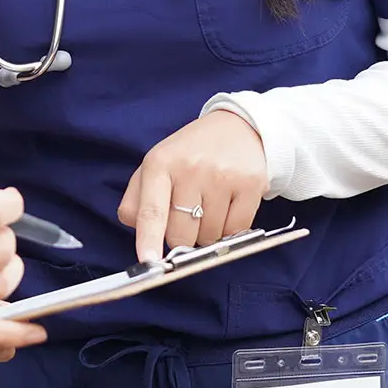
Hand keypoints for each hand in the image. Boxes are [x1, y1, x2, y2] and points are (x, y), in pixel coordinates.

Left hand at [118, 109, 268, 262]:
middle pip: (181, 234)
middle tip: (187, 216)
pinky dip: (230, 229)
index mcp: (160, 163)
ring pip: (209, 237)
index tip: (148, 260)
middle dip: (182, 237)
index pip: (151, 210)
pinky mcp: (251, 184)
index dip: (149, 238)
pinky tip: (228, 206)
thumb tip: (136, 229)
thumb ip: (137, 199)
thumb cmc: (190, 153)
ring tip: (209, 204)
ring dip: (207, 233)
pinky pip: (236, 231)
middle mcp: (191, 168)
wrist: (237, 127)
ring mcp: (222, 177)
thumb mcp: (157, 165)